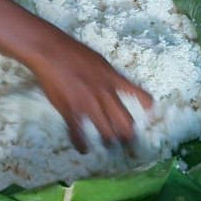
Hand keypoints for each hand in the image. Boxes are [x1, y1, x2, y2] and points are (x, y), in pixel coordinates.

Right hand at [28, 37, 152, 152]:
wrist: (50, 51)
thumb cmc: (73, 51)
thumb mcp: (100, 60)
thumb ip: (109, 75)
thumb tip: (115, 84)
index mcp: (113, 79)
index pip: (139, 95)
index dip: (147, 106)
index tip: (150, 113)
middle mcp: (105, 94)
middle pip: (125, 123)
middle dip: (128, 135)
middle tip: (127, 140)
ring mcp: (88, 105)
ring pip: (107, 133)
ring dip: (109, 142)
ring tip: (108, 145)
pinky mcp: (70, 111)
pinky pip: (79, 134)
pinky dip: (82, 144)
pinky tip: (83, 149)